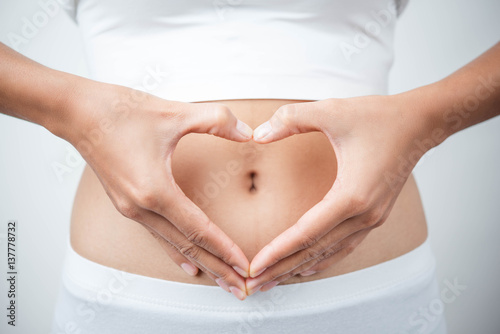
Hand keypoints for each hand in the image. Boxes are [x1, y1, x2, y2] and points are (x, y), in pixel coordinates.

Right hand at [65, 82, 252, 298]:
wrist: (77, 112)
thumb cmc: (120, 112)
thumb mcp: (175, 112)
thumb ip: (217, 121)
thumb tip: (250, 133)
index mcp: (154, 190)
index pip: (198, 230)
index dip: (225, 249)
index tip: (246, 267)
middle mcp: (141, 207)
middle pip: (187, 247)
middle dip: (217, 269)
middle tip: (242, 289)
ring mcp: (131, 209)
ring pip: (173, 245)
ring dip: (201, 263)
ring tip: (222, 282)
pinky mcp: (127, 204)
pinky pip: (158, 236)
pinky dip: (177, 252)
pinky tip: (188, 265)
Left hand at [245, 94, 434, 294]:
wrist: (420, 123)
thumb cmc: (379, 117)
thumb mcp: (332, 110)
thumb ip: (291, 119)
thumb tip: (257, 134)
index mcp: (352, 195)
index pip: (306, 233)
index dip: (277, 252)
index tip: (253, 267)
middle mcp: (364, 215)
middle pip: (315, 252)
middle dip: (282, 270)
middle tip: (253, 285)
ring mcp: (372, 219)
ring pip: (329, 254)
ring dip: (299, 268)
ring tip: (273, 281)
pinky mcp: (374, 216)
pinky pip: (344, 246)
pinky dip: (322, 259)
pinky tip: (306, 267)